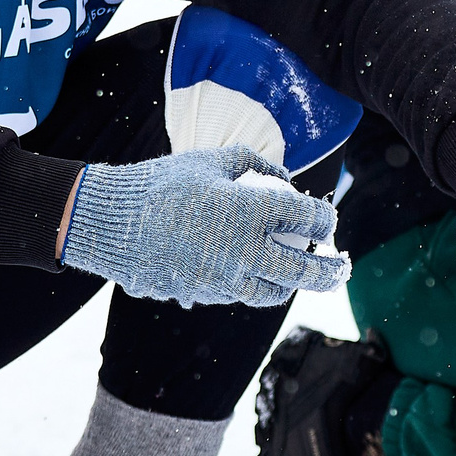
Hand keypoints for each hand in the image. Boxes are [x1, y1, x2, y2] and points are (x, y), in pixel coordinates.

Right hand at [59, 146, 346, 307]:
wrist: (112, 222)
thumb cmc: (163, 183)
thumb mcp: (212, 160)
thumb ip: (255, 165)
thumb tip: (283, 181)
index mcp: (250, 213)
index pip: (307, 220)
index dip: (325, 219)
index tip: (327, 219)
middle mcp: (243, 253)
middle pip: (303, 272)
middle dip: (331, 271)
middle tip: (343, 267)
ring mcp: (223, 280)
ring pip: (273, 293)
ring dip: (290, 284)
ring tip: (297, 274)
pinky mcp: (202, 295)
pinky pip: (238, 294)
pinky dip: (252, 284)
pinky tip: (249, 270)